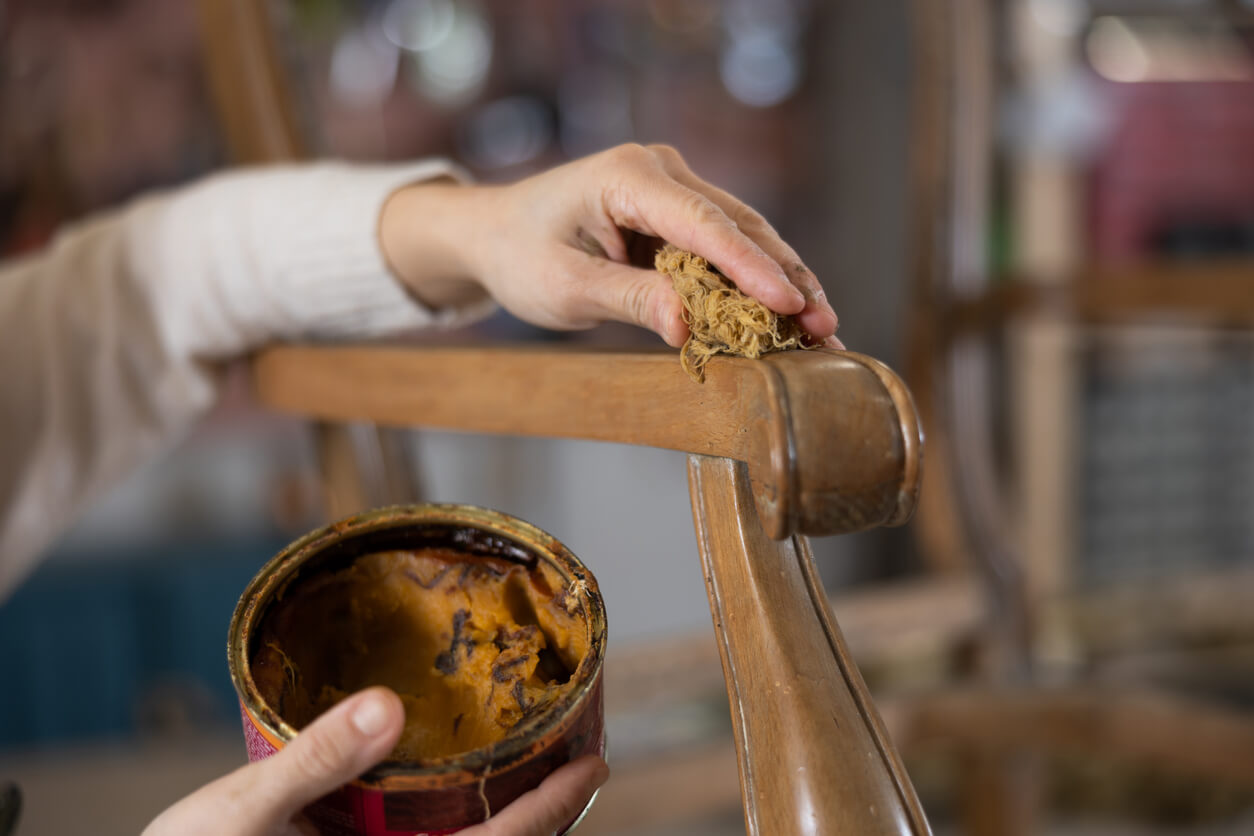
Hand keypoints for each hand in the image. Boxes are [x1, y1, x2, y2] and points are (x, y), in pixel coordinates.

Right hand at [144, 687, 608, 835]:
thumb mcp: (238, 814)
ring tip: (534, 767)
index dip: (555, 811)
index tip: (600, 765)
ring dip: (504, 824)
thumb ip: (314, 762)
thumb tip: (388, 708)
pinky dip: (451, 826)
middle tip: (582, 759)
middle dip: (543, 817)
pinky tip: (449, 794)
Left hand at [380, 143, 840, 347]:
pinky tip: (789, 316)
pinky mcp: (679, 214)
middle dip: (784, 277)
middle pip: (739, 225)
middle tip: (824, 326)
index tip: (788, 303)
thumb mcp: (565, 287)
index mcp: (628, 177)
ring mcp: (674, 189)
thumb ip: (628, 299)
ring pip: (744, 235)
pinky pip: (727, 248)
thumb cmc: (520, 256)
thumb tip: (689, 325)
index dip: (749, 266)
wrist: (495, 235)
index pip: (702, 223)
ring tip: (821, 328)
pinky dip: (756, 282)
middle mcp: (661, 171)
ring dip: (782, 281)